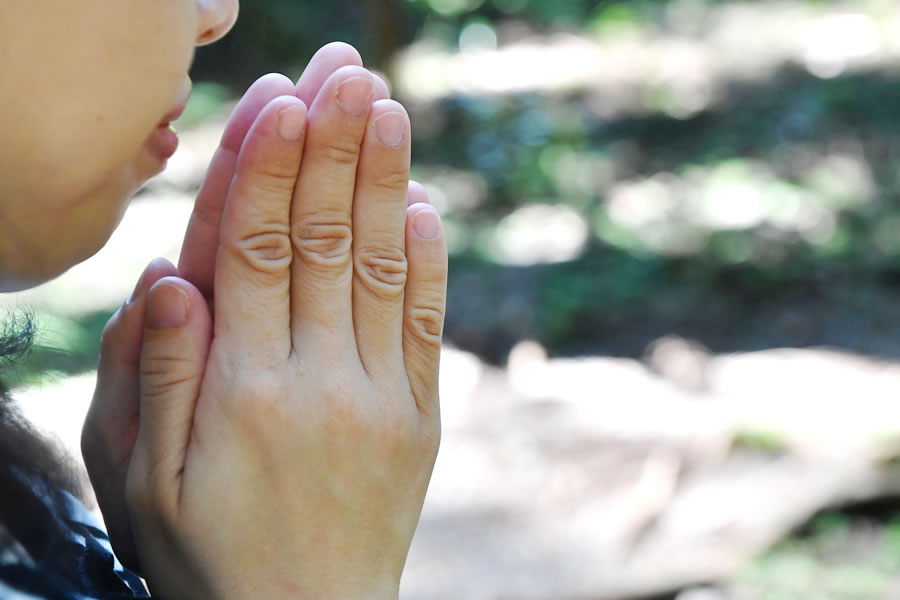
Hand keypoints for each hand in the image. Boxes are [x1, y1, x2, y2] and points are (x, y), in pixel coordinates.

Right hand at [125, 57, 446, 598]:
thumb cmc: (208, 554)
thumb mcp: (143, 482)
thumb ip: (151, 378)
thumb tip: (169, 277)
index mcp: (241, 390)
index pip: (256, 254)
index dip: (268, 173)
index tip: (281, 102)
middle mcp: (318, 381)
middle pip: (325, 243)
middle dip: (333, 149)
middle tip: (344, 74)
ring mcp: (378, 397)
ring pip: (380, 269)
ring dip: (383, 183)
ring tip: (387, 110)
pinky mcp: (419, 417)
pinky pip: (426, 326)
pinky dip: (426, 262)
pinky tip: (425, 206)